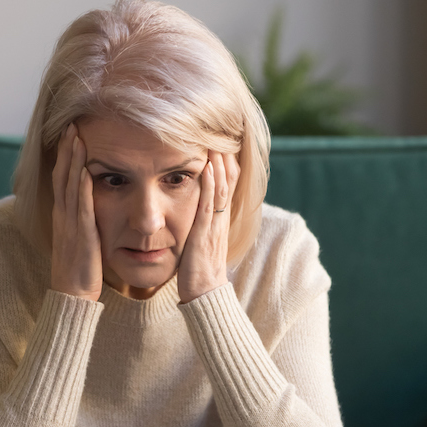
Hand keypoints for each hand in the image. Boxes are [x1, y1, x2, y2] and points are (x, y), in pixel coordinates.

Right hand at [50, 123, 102, 301]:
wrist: (72, 294)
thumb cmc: (80, 269)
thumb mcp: (79, 238)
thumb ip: (82, 220)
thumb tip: (88, 205)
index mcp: (63, 216)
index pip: (62, 179)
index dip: (65, 155)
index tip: (71, 134)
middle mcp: (63, 216)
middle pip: (62, 176)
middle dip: (67, 149)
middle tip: (72, 124)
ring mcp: (70, 225)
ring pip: (70, 186)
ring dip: (74, 161)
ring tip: (78, 138)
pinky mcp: (82, 236)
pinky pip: (82, 208)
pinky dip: (83, 188)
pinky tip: (87, 171)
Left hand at [177, 150, 240, 303]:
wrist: (205, 295)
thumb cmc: (200, 272)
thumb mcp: (201, 242)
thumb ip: (201, 226)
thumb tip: (197, 214)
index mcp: (219, 220)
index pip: (227, 184)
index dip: (226, 162)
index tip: (220, 141)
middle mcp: (220, 219)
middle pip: (229, 180)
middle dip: (225, 155)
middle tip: (220, 131)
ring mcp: (214, 225)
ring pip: (221, 187)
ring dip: (218, 162)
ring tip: (215, 139)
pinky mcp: (204, 233)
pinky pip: (209, 204)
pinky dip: (209, 183)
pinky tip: (207, 166)